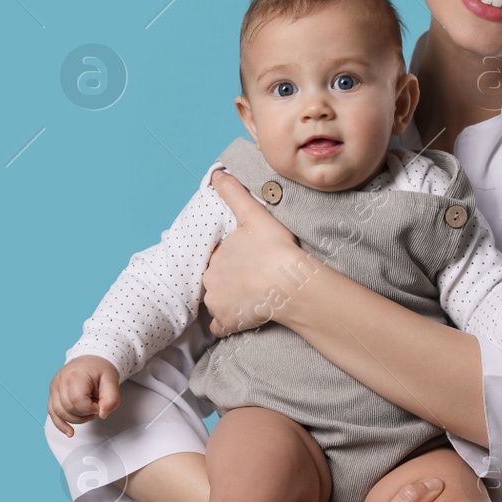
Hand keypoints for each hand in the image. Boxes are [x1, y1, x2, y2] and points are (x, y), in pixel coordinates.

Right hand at [48, 355, 119, 436]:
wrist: (91, 360)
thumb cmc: (100, 369)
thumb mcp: (112, 380)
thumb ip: (111, 399)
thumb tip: (103, 414)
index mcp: (76, 374)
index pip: (78, 400)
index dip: (90, 408)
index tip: (98, 404)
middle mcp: (61, 380)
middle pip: (68, 408)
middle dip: (84, 414)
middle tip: (95, 407)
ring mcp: (54, 387)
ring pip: (59, 412)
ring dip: (75, 419)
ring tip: (87, 414)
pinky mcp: (52, 393)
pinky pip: (52, 413)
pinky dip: (60, 424)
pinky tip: (69, 432)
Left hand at [200, 169, 305, 337]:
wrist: (291, 284)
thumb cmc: (276, 249)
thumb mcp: (254, 215)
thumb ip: (234, 194)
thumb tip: (216, 175)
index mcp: (216, 256)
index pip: (220, 257)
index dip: (235, 258)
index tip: (252, 261)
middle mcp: (210, 280)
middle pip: (217, 280)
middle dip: (231, 280)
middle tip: (255, 279)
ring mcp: (218, 305)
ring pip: (218, 302)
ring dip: (230, 301)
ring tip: (253, 297)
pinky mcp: (227, 323)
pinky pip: (221, 326)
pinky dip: (229, 323)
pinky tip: (245, 316)